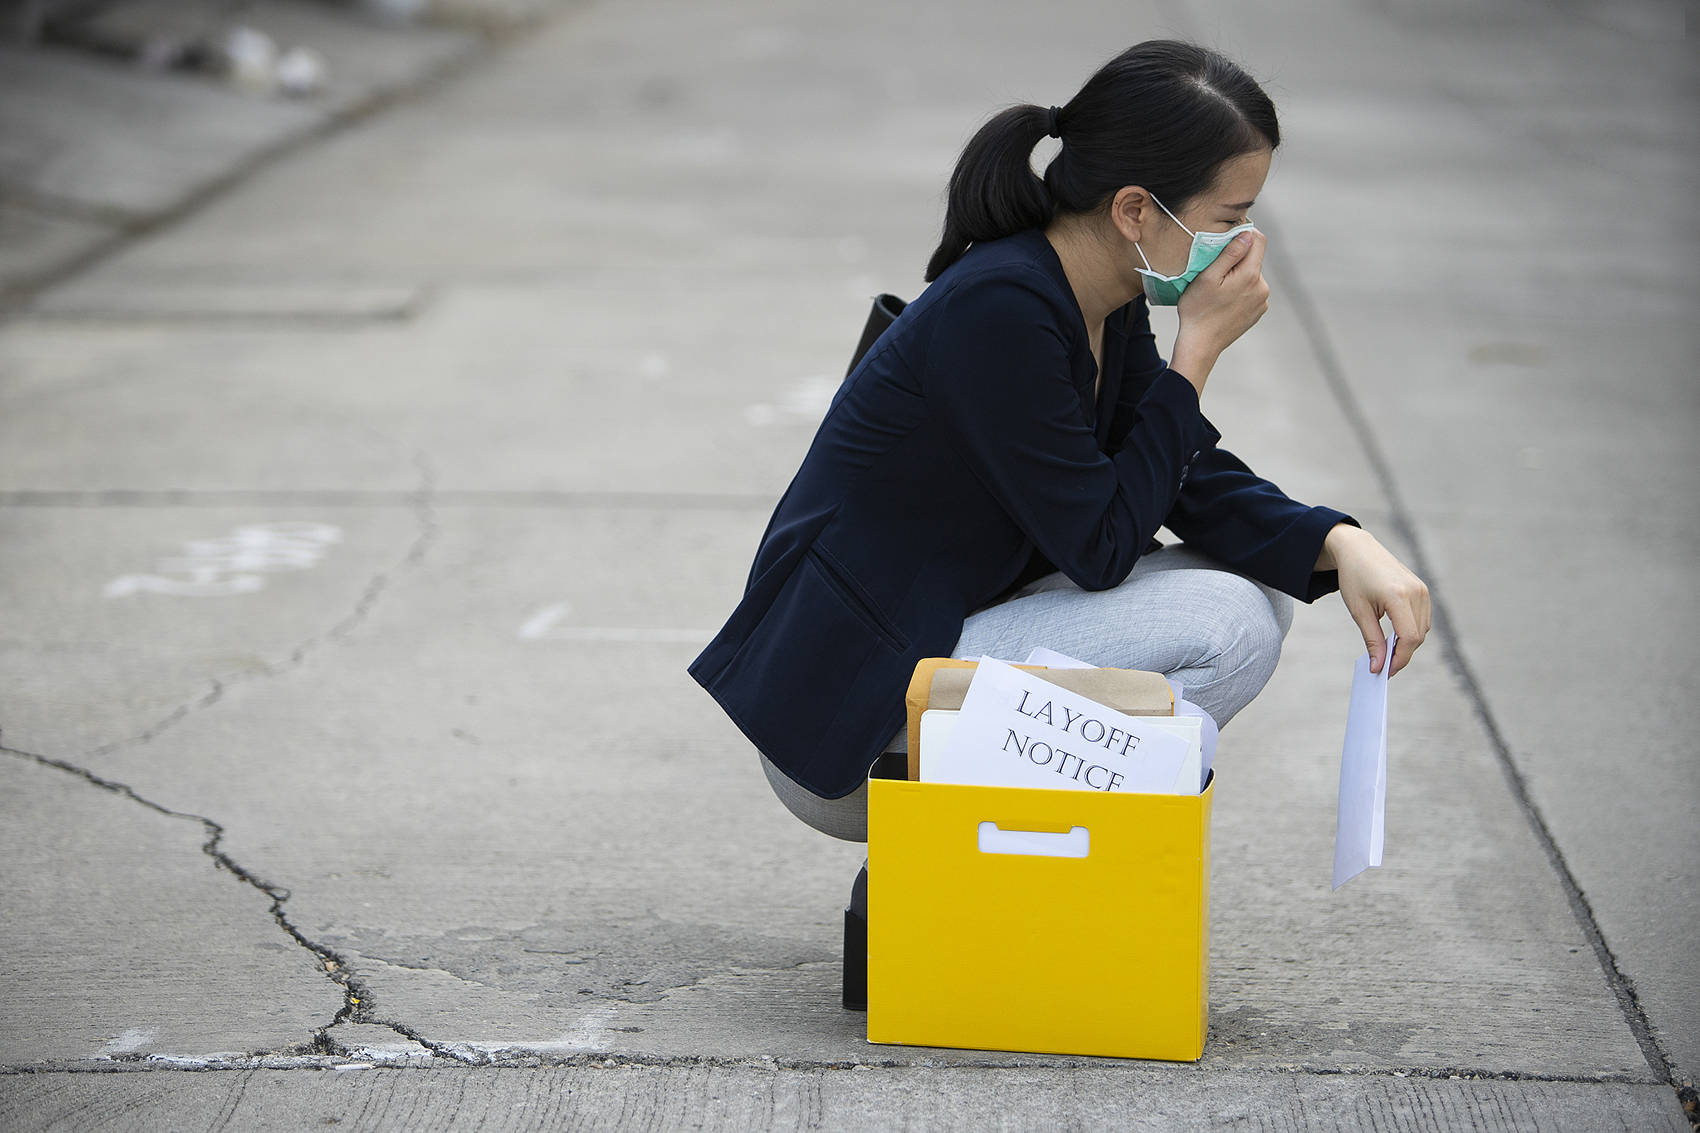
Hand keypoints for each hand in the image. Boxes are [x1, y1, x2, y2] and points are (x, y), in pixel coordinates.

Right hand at [1169, 229, 1269, 394]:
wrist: (1200, 345)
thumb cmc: (1198, 310)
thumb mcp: (1208, 277)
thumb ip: (1230, 253)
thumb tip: (1248, 234)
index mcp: (1250, 275)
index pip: (1258, 240)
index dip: (1244, 233)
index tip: (1227, 238)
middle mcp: (1262, 287)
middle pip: (1254, 259)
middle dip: (1238, 258)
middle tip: (1214, 269)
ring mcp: (1262, 301)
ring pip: (1253, 276)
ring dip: (1239, 275)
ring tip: (1218, 288)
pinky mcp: (1258, 312)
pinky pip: (1252, 291)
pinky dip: (1241, 290)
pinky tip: (1224, 301)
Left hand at [1320, 524, 1430, 676]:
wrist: (1358, 550)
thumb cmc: (1354, 578)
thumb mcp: (1358, 611)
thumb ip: (1372, 640)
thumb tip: (1379, 667)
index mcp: (1398, 596)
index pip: (1409, 638)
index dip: (1399, 659)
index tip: (1385, 672)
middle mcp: (1416, 592)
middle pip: (1417, 636)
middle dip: (1402, 654)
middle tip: (1382, 665)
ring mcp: (1422, 589)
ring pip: (1423, 629)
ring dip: (1407, 644)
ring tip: (1386, 650)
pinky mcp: (1422, 589)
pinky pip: (1423, 619)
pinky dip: (1412, 630)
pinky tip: (1395, 636)